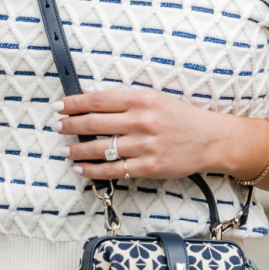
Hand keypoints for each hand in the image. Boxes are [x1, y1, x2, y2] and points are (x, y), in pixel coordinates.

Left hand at [53, 88, 268, 183]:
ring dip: (77, 150)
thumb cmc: (181, 117)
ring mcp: (145, 146)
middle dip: (70, 125)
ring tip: (66, 150)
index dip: (74, 103)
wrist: (211, 139)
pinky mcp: (149, 167)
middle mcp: (141, 121)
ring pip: (100, 149)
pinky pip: (114, 170)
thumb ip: (124, 100)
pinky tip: (82, 169)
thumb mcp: (154, 99)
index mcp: (141, 99)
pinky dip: (94, 171)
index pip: (98, 100)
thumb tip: (90, 98)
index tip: (58, 106)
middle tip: (57, 126)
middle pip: (94, 123)